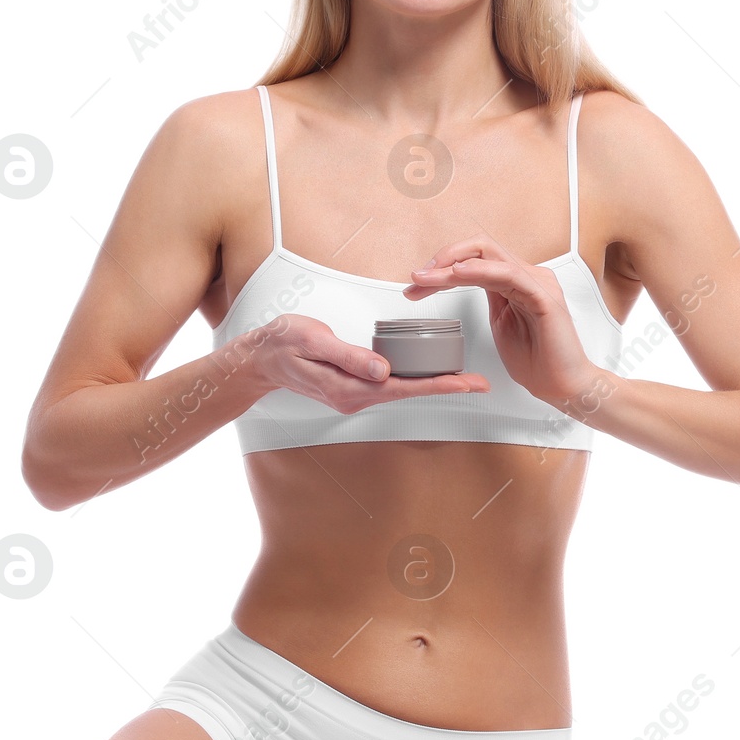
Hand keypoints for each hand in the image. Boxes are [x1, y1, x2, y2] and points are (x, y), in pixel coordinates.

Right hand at [242, 314, 489, 412]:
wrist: (260, 358)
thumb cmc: (283, 344)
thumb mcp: (314, 341)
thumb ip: (349, 356)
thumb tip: (383, 370)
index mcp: (349, 388)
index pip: (403, 388)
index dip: (438, 385)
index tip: (466, 383)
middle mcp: (354, 397)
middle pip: (409, 393)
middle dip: (445, 387)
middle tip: (480, 383)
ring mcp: (353, 395)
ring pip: (401, 391)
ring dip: (431, 385)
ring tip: (463, 378)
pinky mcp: (352, 388)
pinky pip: (389, 386)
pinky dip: (412, 381)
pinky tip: (428, 374)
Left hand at [403, 233, 594, 403]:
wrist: (563, 385)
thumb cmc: (536, 359)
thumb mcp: (501, 323)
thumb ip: (489, 299)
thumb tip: (461, 284)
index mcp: (516, 281)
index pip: (475, 259)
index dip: (442, 266)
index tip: (416, 284)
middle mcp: (527, 275)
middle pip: (480, 249)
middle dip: (443, 258)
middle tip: (417, 277)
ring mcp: (537, 283)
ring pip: (489, 257)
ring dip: (452, 265)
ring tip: (427, 277)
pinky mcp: (544, 298)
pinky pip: (508, 275)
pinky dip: (480, 271)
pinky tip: (459, 274)